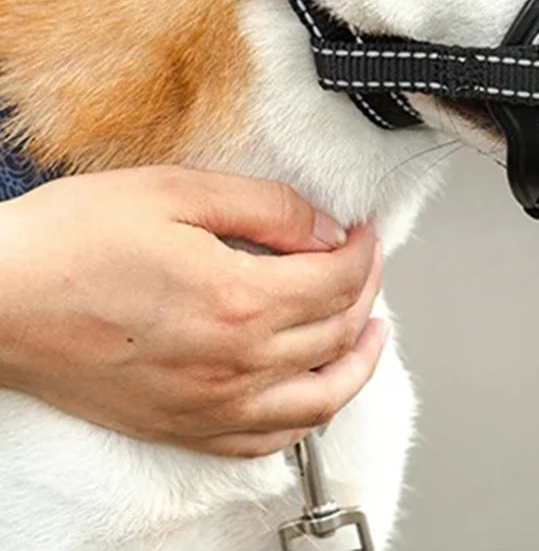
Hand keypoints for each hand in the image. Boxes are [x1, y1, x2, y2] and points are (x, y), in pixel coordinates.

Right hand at [0, 166, 385, 456]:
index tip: (364, 230)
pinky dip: (307, 417)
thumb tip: (326, 229)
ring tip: (371, 333)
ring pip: (318, 399)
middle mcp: (234, 364)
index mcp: (239, 300)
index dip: (364, 250)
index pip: (339, 280)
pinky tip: (313, 392)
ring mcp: (209, 405)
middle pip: (337, 332)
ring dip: (357, 363)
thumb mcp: (178, 192)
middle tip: (366, 261)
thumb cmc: (73, 243)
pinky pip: (265, 441)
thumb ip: (266, 208)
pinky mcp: (181, 427)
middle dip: (366, 290)